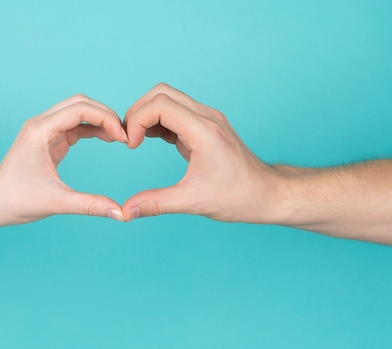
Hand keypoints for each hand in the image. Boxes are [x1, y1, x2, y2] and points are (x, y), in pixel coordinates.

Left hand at [0, 95, 127, 226]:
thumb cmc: (15, 200)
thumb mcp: (56, 203)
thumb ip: (90, 205)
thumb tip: (120, 213)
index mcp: (40, 130)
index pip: (80, 109)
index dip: (107, 119)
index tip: (124, 139)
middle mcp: (41, 124)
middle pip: (80, 103)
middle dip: (106, 115)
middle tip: (126, 135)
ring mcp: (44, 130)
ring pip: (78, 111)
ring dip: (100, 120)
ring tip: (121, 137)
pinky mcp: (48, 140)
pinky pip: (74, 126)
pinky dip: (92, 129)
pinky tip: (107, 139)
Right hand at [122, 83, 280, 222]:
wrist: (266, 194)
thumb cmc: (238, 197)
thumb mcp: (193, 202)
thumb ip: (156, 203)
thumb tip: (126, 212)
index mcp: (204, 131)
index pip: (160, 104)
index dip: (137, 121)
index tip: (131, 146)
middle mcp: (206, 118)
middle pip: (161, 93)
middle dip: (138, 113)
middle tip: (129, 140)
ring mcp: (207, 119)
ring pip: (168, 98)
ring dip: (147, 115)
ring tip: (136, 141)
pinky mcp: (206, 126)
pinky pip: (176, 112)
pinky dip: (158, 121)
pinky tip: (150, 140)